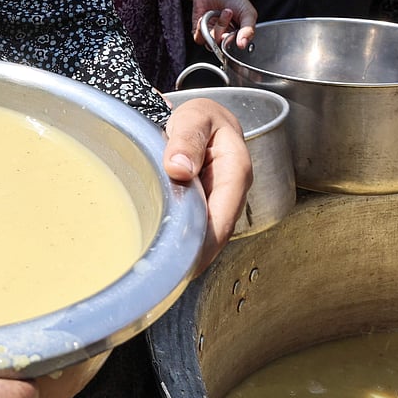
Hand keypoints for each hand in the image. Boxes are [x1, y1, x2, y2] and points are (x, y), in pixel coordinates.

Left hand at [163, 98, 251, 271]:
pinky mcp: (204, 208)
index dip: (204, 245)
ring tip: (162, 277)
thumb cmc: (201, 117)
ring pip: (204, 235)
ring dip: (187, 254)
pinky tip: (164, 255)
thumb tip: (178, 168)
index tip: (182, 265)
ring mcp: (218, 203)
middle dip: (194, 258)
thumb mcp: (195, 116)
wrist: (201, 118)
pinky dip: (181, 242)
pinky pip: (195, 229)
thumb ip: (187, 137)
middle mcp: (230, 194)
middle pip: (214, 235)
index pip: (222, 219)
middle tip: (166, 281)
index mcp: (235, 172)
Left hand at [182, 0, 256, 49]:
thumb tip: (243, 45)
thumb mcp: (247, 12)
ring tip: (221, 11)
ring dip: (217, 26)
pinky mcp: (199, 32)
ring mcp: (212, 36)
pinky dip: (202, 27)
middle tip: (229, 12)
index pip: (239, 47)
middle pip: (224, 46)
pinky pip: (199, 39)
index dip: (238, 41)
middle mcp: (226, 37)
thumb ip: (249, 29)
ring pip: (212, 43)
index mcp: (240, 35)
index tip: (238, 29)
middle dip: (226, 30)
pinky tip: (207, 15)